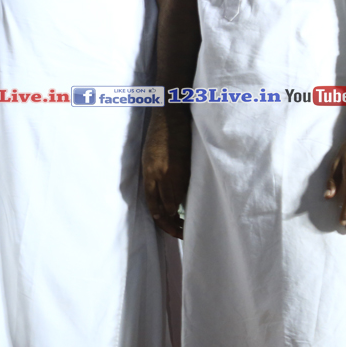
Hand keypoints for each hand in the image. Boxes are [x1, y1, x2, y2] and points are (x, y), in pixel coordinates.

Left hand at [142, 109, 190, 238]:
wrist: (171, 113)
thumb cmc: (162, 134)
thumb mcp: (152, 157)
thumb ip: (157, 177)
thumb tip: (168, 199)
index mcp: (148, 173)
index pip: (152, 207)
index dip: (162, 223)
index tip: (172, 230)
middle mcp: (157, 175)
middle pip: (164, 210)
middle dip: (173, 226)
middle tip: (183, 233)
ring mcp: (172, 172)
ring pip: (177, 203)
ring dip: (184, 216)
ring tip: (191, 223)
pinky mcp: (186, 167)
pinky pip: (188, 190)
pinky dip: (192, 201)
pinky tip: (198, 207)